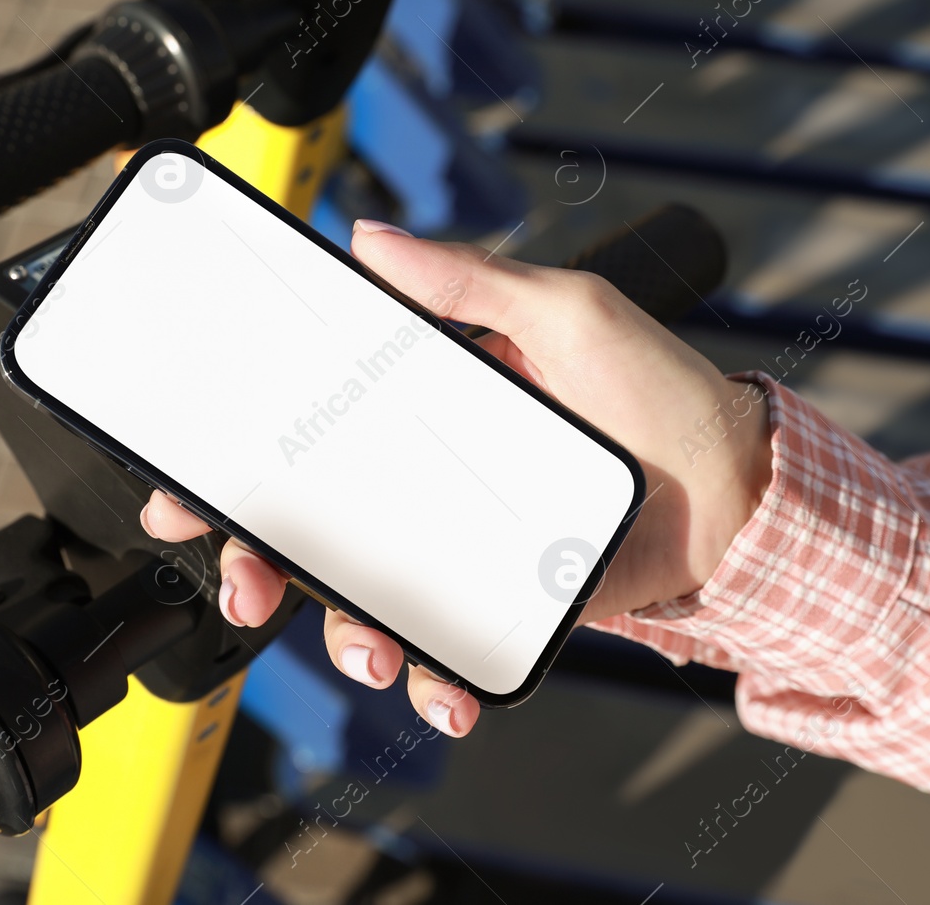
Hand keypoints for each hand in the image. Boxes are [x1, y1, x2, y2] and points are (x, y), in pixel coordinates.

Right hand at [140, 219, 772, 736]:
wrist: (740, 499)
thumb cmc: (662, 393)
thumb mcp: (566, 313)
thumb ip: (471, 280)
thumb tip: (372, 238)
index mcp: (427, 403)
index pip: (310, 424)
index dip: (241, 455)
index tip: (189, 482)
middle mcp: (428, 476)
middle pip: (314, 524)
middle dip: (259, 561)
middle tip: (245, 580)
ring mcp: (458, 546)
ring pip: (364, 598)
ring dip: (344, 634)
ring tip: (374, 653)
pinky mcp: (498, 605)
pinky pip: (442, 647)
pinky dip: (431, 677)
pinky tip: (441, 691)